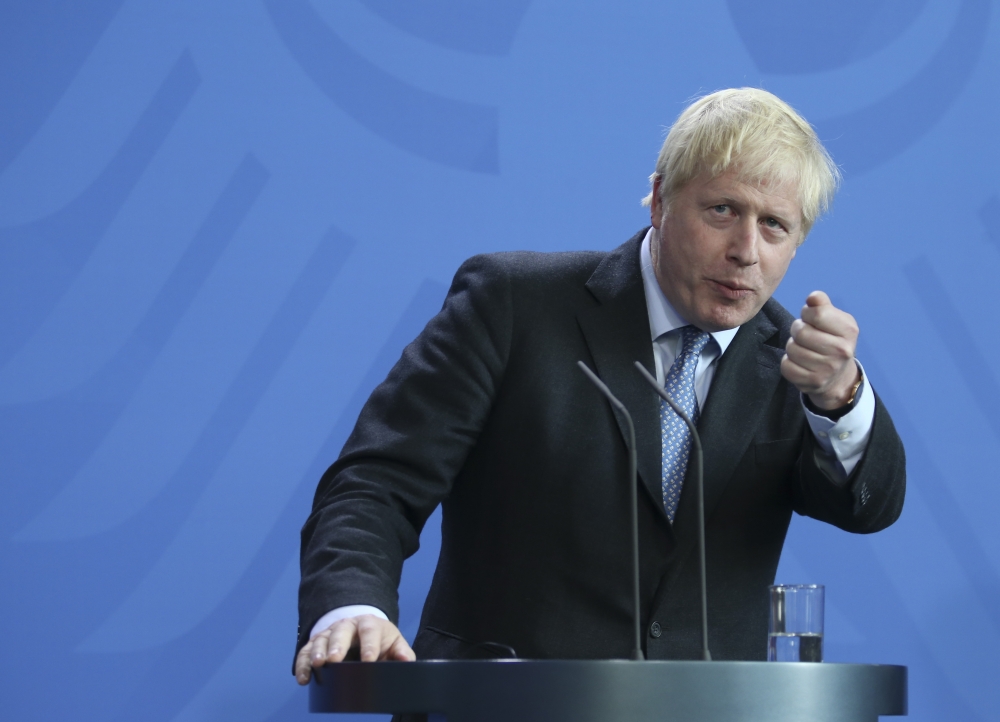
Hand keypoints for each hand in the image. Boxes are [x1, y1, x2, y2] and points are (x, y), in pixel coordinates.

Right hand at [295, 614, 415, 684]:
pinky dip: (303, 663)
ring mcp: (331, 633)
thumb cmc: (381, 641)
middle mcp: (348, 625)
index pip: (370, 631)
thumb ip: (402, 653)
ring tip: (317, 665)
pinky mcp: (318, 643)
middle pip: (341, 631)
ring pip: (322, 639)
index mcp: (370, 624)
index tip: (368, 662)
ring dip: (318, 652)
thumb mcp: (394, 644)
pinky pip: (306, 651)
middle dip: (337, 645)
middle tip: (333, 660)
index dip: (369, 646)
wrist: (364, 630)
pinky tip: (303, 678)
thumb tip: (405, 661)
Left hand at [780, 291, 860, 409]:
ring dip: (793, 346)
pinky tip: (800, 362)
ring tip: (803, 348)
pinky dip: (789, 362)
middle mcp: (841, 351)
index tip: (811, 318)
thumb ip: (822, 305)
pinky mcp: (813, 382)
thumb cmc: (832, 341)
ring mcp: (827, 369)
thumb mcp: (834, 320)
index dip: (807, 313)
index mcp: (849, 330)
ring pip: (791, 349)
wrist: (838, 377)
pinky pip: (786, 366)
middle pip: (801, 332)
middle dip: (797, 330)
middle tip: (804, 335)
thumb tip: (813, 297)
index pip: (817, 313)